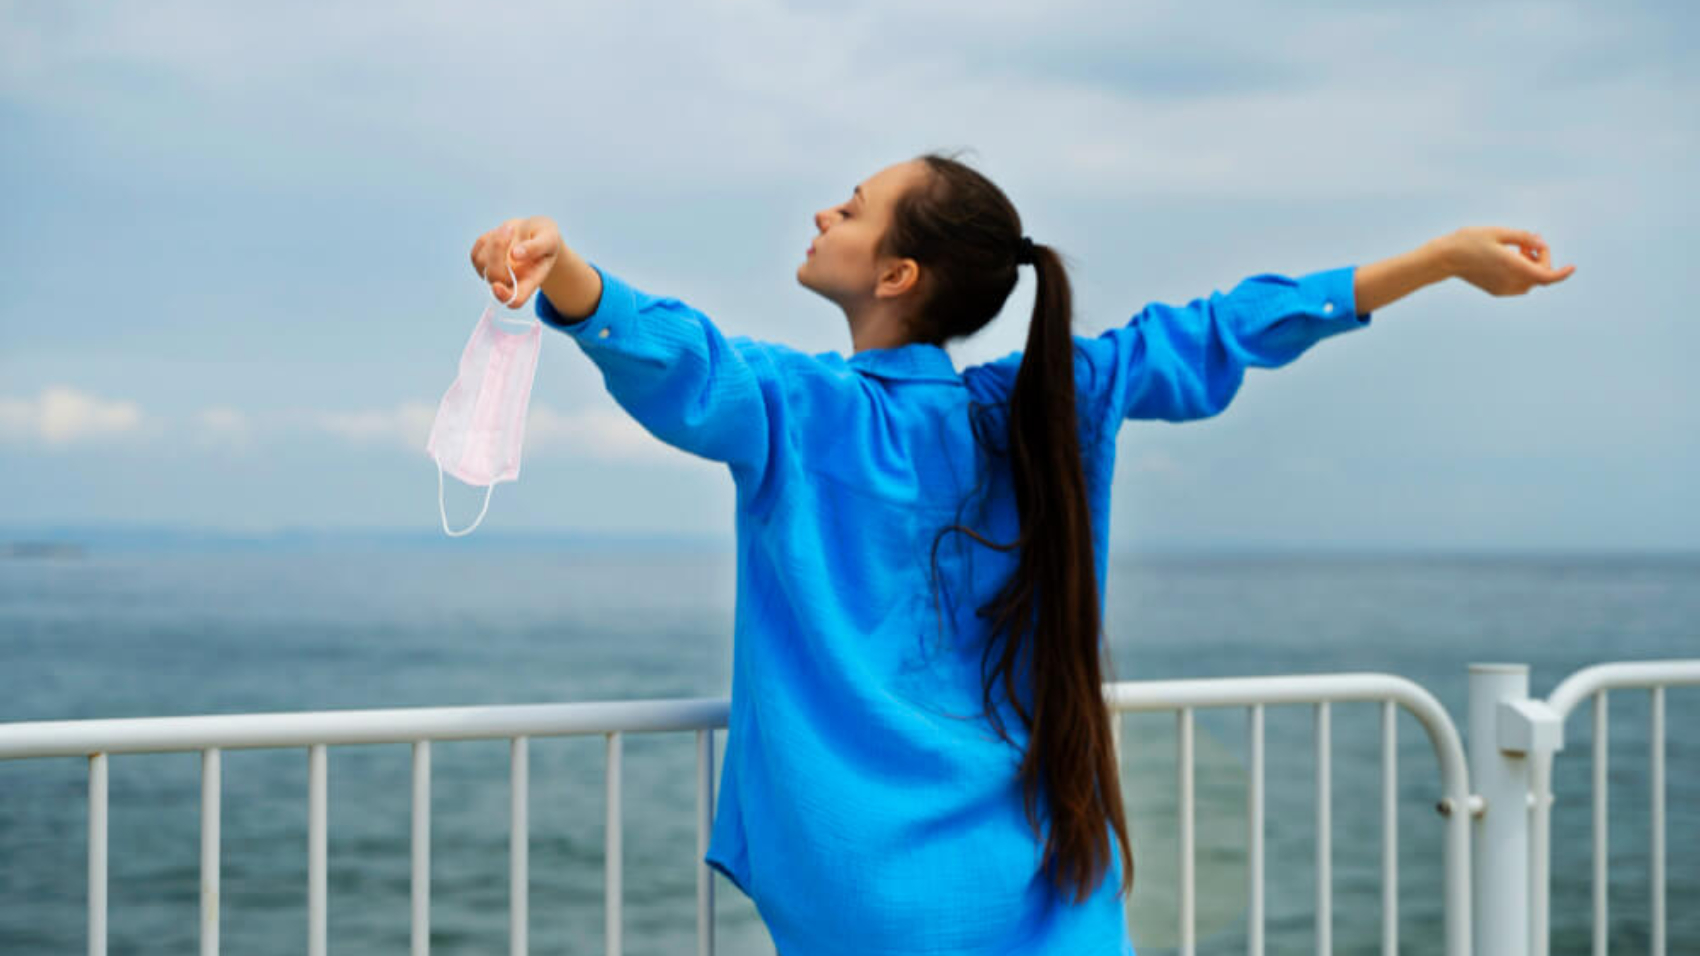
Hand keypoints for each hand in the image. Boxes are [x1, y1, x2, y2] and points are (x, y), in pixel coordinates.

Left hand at [469, 216, 562, 307]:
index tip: (497, 287)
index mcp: (530, 281)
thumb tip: (515, 255)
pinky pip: (476, 253)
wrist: (533, 233)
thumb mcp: (549, 238)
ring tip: (511, 229)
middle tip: (511, 228)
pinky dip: (486, 240)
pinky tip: (500, 234)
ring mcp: (494, 275)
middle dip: (498, 249)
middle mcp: (511, 282)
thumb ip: (536, 247)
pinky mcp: (481, 264)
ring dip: (494, 241)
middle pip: (495, 276)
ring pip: (482, 263)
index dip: (505, 296)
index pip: (516, 299)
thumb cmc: (545, 238)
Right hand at [1440, 226, 1575, 296]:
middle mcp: (1509, 281)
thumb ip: (1524, 238)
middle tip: (1530, 241)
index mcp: (1512, 266)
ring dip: (1533, 267)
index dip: (1562, 273)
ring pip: (1531, 282)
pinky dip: (1522, 273)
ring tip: (1519, 249)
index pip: (1546, 276)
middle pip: (1540, 275)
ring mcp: (1502, 288)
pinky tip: (1510, 258)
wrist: (1444, 258)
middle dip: (1542, 258)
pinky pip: (1519, 285)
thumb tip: (1542, 243)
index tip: (1572, 267)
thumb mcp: (1499, 232)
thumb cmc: (1469, 241)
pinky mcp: (1495, 290)